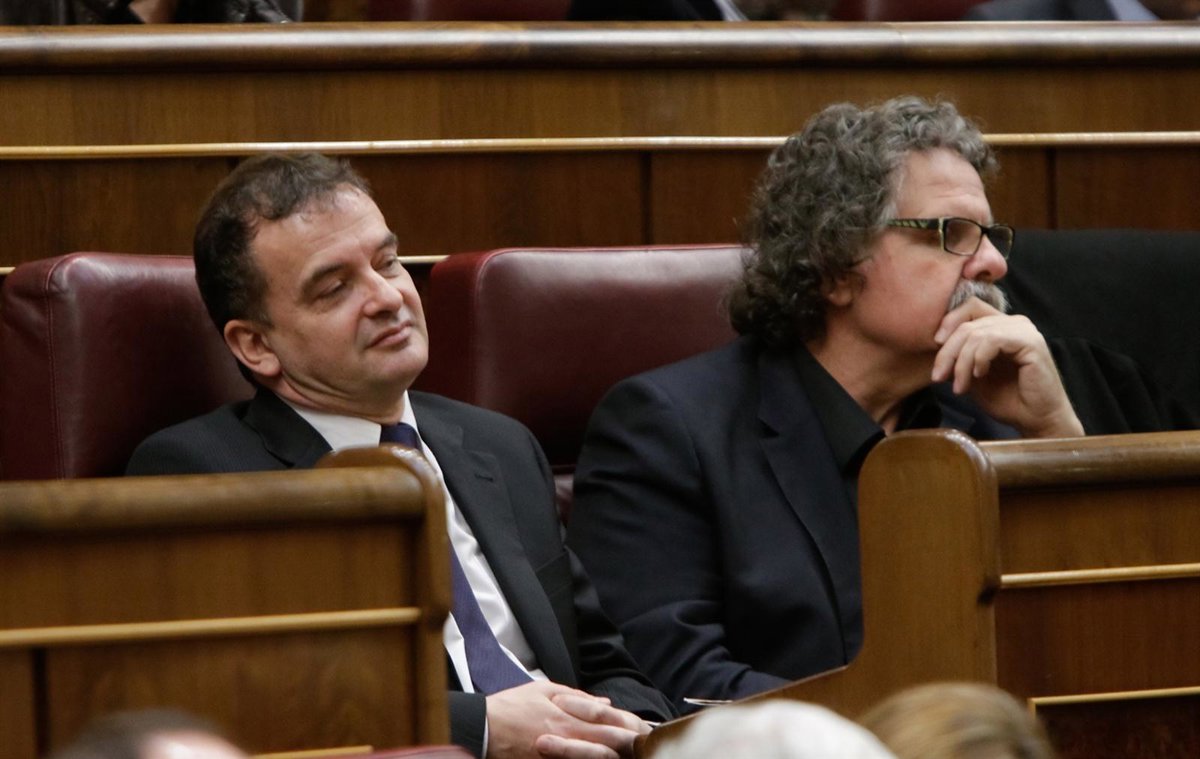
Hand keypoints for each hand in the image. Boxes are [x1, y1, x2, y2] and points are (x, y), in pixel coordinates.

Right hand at [485, 681, 649, 758]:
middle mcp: (565, 736)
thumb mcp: (543, 690)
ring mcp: (557, 755)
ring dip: (613, 755)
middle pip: (604, 741)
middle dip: (627, 743)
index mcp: (564, 715)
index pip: (604, 720)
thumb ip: (576, 697)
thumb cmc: (510, 707)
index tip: (644, 728)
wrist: (481, 729)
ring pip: (593, 757)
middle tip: (646, 743)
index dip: (626, 724)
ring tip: (630, 753)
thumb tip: (604, 704)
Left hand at [932, 298, 1083, 437]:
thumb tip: (936, 347)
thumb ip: (958, 358)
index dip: (948, 323)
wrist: (1035, 420)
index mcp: (1000, 326)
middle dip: (947, 352)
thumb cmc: (1007, 399)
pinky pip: (993, 340)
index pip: (969, 307)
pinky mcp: (1031, 342)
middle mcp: (1013, 323)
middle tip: (938, 377)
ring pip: (977, 333)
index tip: (934, 347)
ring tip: (960, 386)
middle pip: (967, 323)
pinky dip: (979, 358)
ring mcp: (1023, 330)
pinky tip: (979, 376)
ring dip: (962, 362)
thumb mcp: (972, 376)